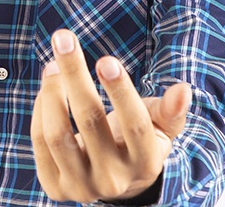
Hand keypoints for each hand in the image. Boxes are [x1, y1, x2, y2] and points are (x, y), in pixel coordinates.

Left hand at [30, 29, 191, 202]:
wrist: (113, 179)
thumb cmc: (137, 141)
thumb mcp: (160, 127)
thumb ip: (170, 110)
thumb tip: (183, 90)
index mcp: (146, 163)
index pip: (135, 126)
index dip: (121, 92)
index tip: (106, 59)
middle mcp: (114, 180)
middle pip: (91, 121)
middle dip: (75, 74)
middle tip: (64, 38)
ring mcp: (82, 186)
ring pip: (59, 135)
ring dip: (52, 92)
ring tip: (52, 64)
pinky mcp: (55, 187)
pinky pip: (40, 142)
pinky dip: (41, 108)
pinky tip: (48, 86)